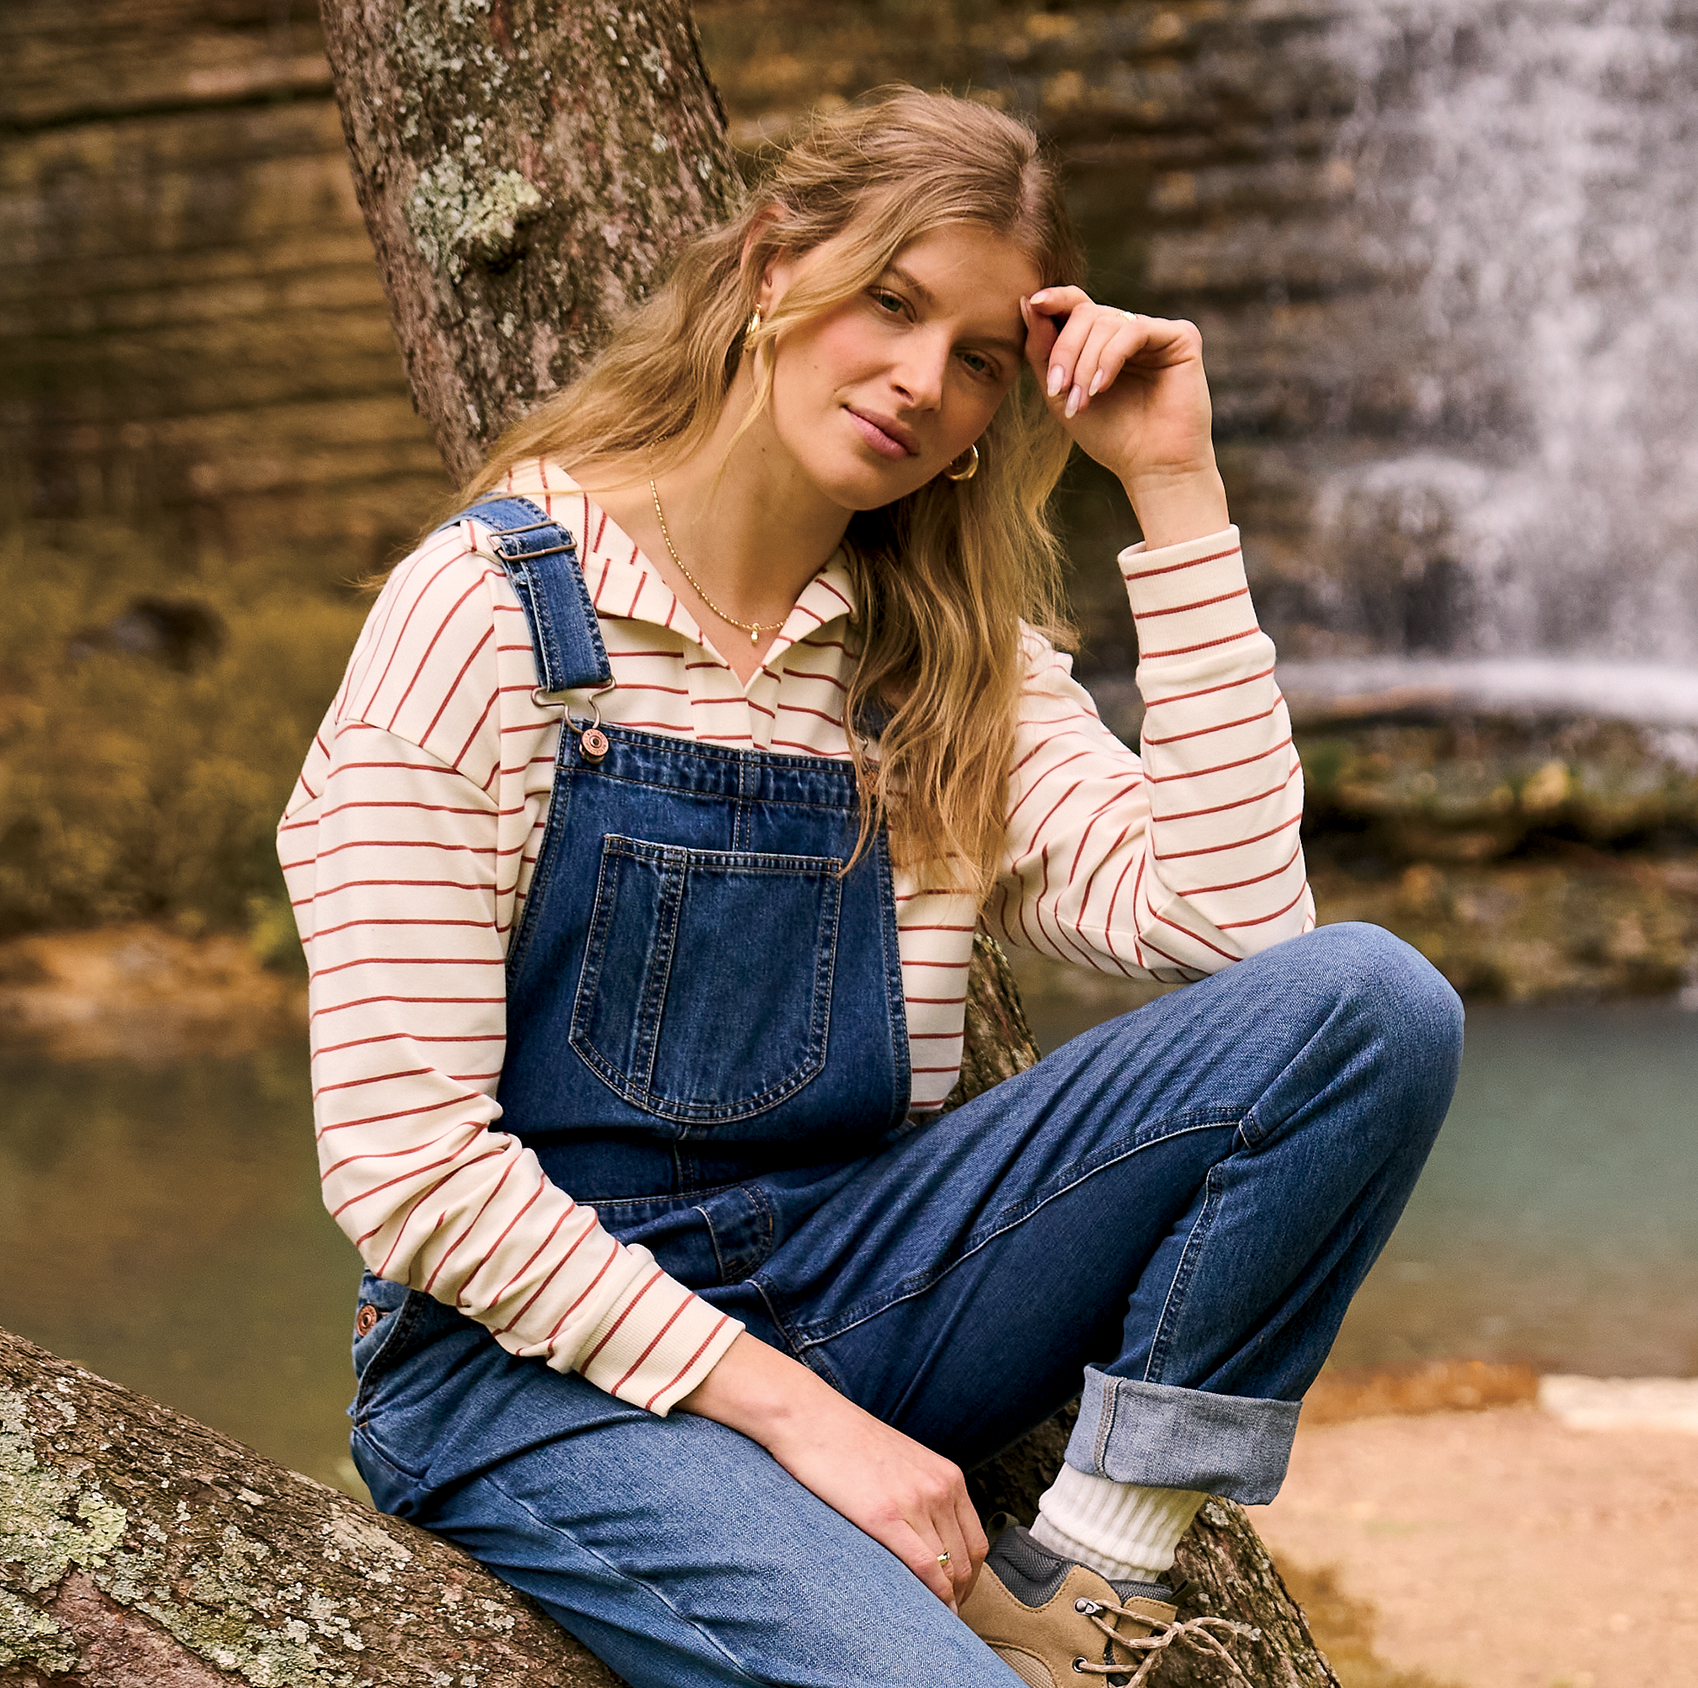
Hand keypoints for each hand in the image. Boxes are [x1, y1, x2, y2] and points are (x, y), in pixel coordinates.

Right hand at [678, 1331, 986, 1609]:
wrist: (809, 1417)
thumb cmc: (845, 1442)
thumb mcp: (899, 1462)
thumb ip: (919, 1493)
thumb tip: (924, 1536)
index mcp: (946, 1476)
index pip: (977, 1541)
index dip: (970, 1577)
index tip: (955, 1597)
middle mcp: (939, 1487)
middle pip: (968, 1559)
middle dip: (961, 1595)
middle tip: (942, 1618)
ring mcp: (915, 1501)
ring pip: (951, 1568)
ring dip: (946, 1602)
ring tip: (930, 1621)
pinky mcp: (885, 1516)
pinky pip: (926, 1567)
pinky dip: (932, 1597)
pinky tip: (923, 1611)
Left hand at [1022, 289, 1228, 548]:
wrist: (1153, 467)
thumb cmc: (1110, 436)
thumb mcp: (1061, 395)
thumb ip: (1043, 352)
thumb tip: (1027, 303)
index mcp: (1103, 341)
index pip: (1077, 305)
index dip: (1055, 299)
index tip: (1032, 304)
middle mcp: (1129, 331)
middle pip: (1086, 313)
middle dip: (1064, 350)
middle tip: (1058, 389)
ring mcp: (1155, 333)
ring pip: (1106, 322)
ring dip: (1085, 363)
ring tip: (1081, 402)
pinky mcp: (1181, 337)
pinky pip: (1134, 330)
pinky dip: (1110, 358)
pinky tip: (1101, 387)